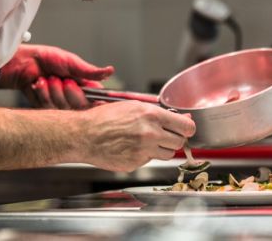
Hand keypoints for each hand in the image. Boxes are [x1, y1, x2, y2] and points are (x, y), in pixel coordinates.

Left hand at [0, 44, 113, 109]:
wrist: (24, 62)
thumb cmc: (47, 58)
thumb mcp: (71, 62)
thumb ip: (90, 71)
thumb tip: (110, 70)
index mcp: (83, 85)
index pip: (98, 99)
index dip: (101, 103)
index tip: (101, 102)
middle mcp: (73, 97)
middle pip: (80, 106)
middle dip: (70, 92)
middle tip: (64, 79)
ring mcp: (59, 104)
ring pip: (63, 107)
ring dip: (53, 90)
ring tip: (47, 78)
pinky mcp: (45, 109)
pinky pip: (48, 107)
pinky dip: (42, 93)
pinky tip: (38, 84)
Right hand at [77, 101, 195, 172]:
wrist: (84, 134)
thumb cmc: (104, 118)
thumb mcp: (132, 106)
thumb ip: (158, 113)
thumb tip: (182, 118)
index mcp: (151, 115)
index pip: (186, 126)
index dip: (187, 128)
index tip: (185, 128)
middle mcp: (150, 133)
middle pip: (179, 142)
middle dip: (174, 138)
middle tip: (163, 134)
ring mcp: (143, 151)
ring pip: (168, 154)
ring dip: (161, 148)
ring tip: (145, 141)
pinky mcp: (136, 164)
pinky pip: (149, 161)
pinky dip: (144, 156)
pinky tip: (131, 147)